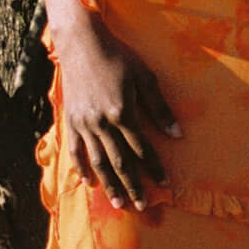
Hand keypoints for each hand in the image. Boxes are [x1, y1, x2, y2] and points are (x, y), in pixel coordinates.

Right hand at [56, 14, 180, 208]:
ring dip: (110, 184)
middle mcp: (101, 122)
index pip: (142, 148)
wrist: (81, 42)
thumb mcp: (144, 77)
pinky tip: (89, 183)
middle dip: (133, 185)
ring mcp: (83, 122)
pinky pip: (76, 150)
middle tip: (143, 205)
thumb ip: (159, 108)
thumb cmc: (118, 56)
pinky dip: (82, 168)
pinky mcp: (71, 119)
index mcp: (122, 111)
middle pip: (120, 161)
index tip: (165, 183)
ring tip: (119, 203)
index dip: (155, 167)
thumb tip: (177, 134)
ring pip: (98, 161)